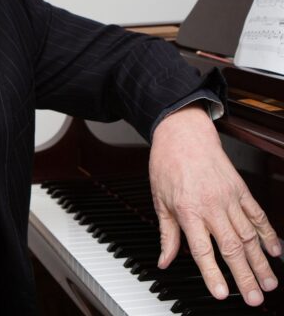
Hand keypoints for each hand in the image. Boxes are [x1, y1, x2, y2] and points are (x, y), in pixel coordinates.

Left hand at [149, 104, 281, 305]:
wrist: (182, 133)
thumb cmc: (167, 164)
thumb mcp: (159, 199)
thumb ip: (167, 234)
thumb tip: (164, 260)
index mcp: (187, 209)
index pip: (202, 249)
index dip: (212, 273)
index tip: (223, 293)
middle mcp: (210, 205)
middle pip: (231, 247)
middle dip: (245, 276)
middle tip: (256, 298)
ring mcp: (228, 197)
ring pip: (248, 235)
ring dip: (260, 261)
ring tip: (269, 283)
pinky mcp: (239, 188)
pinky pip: (256, 214)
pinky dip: (267, 233)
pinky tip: (274, 250)